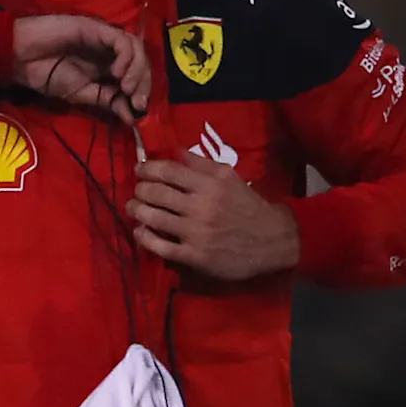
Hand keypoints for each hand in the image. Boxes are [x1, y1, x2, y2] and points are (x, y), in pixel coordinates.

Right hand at [12, 13, 147, 122]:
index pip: (137, 76)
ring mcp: (105, 38)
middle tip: (137, 101)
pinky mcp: (98, 28)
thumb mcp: (81, 95)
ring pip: (136, 49)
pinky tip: (116, 72)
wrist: (22, 58)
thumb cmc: (47, 74)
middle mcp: (110, 51)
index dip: (143, 92)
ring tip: (127, 87)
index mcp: (107, 66)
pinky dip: (126, 57)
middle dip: (144, 83)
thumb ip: (106, 101)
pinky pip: (122, 40)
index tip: (139, 111)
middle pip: (141, 62)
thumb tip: (132, 117)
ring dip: (138, 70)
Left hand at [129, 158, 299, 280]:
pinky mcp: (195, 256)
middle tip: (137, 190)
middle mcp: (200, 206)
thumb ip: (201, 164)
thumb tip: (175, 150)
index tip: (139, 170)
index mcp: (209, 184)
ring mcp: (196, 233)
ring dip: (136, 211)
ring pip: (153, 218)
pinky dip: (145, 238)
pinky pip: (161, 247)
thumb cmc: (247, 206)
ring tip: (133, 208)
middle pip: (156, 193)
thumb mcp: (229, 177)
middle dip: (140, 190)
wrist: (272, 239)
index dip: (147, 169)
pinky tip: (140, 232)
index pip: (168, 171)